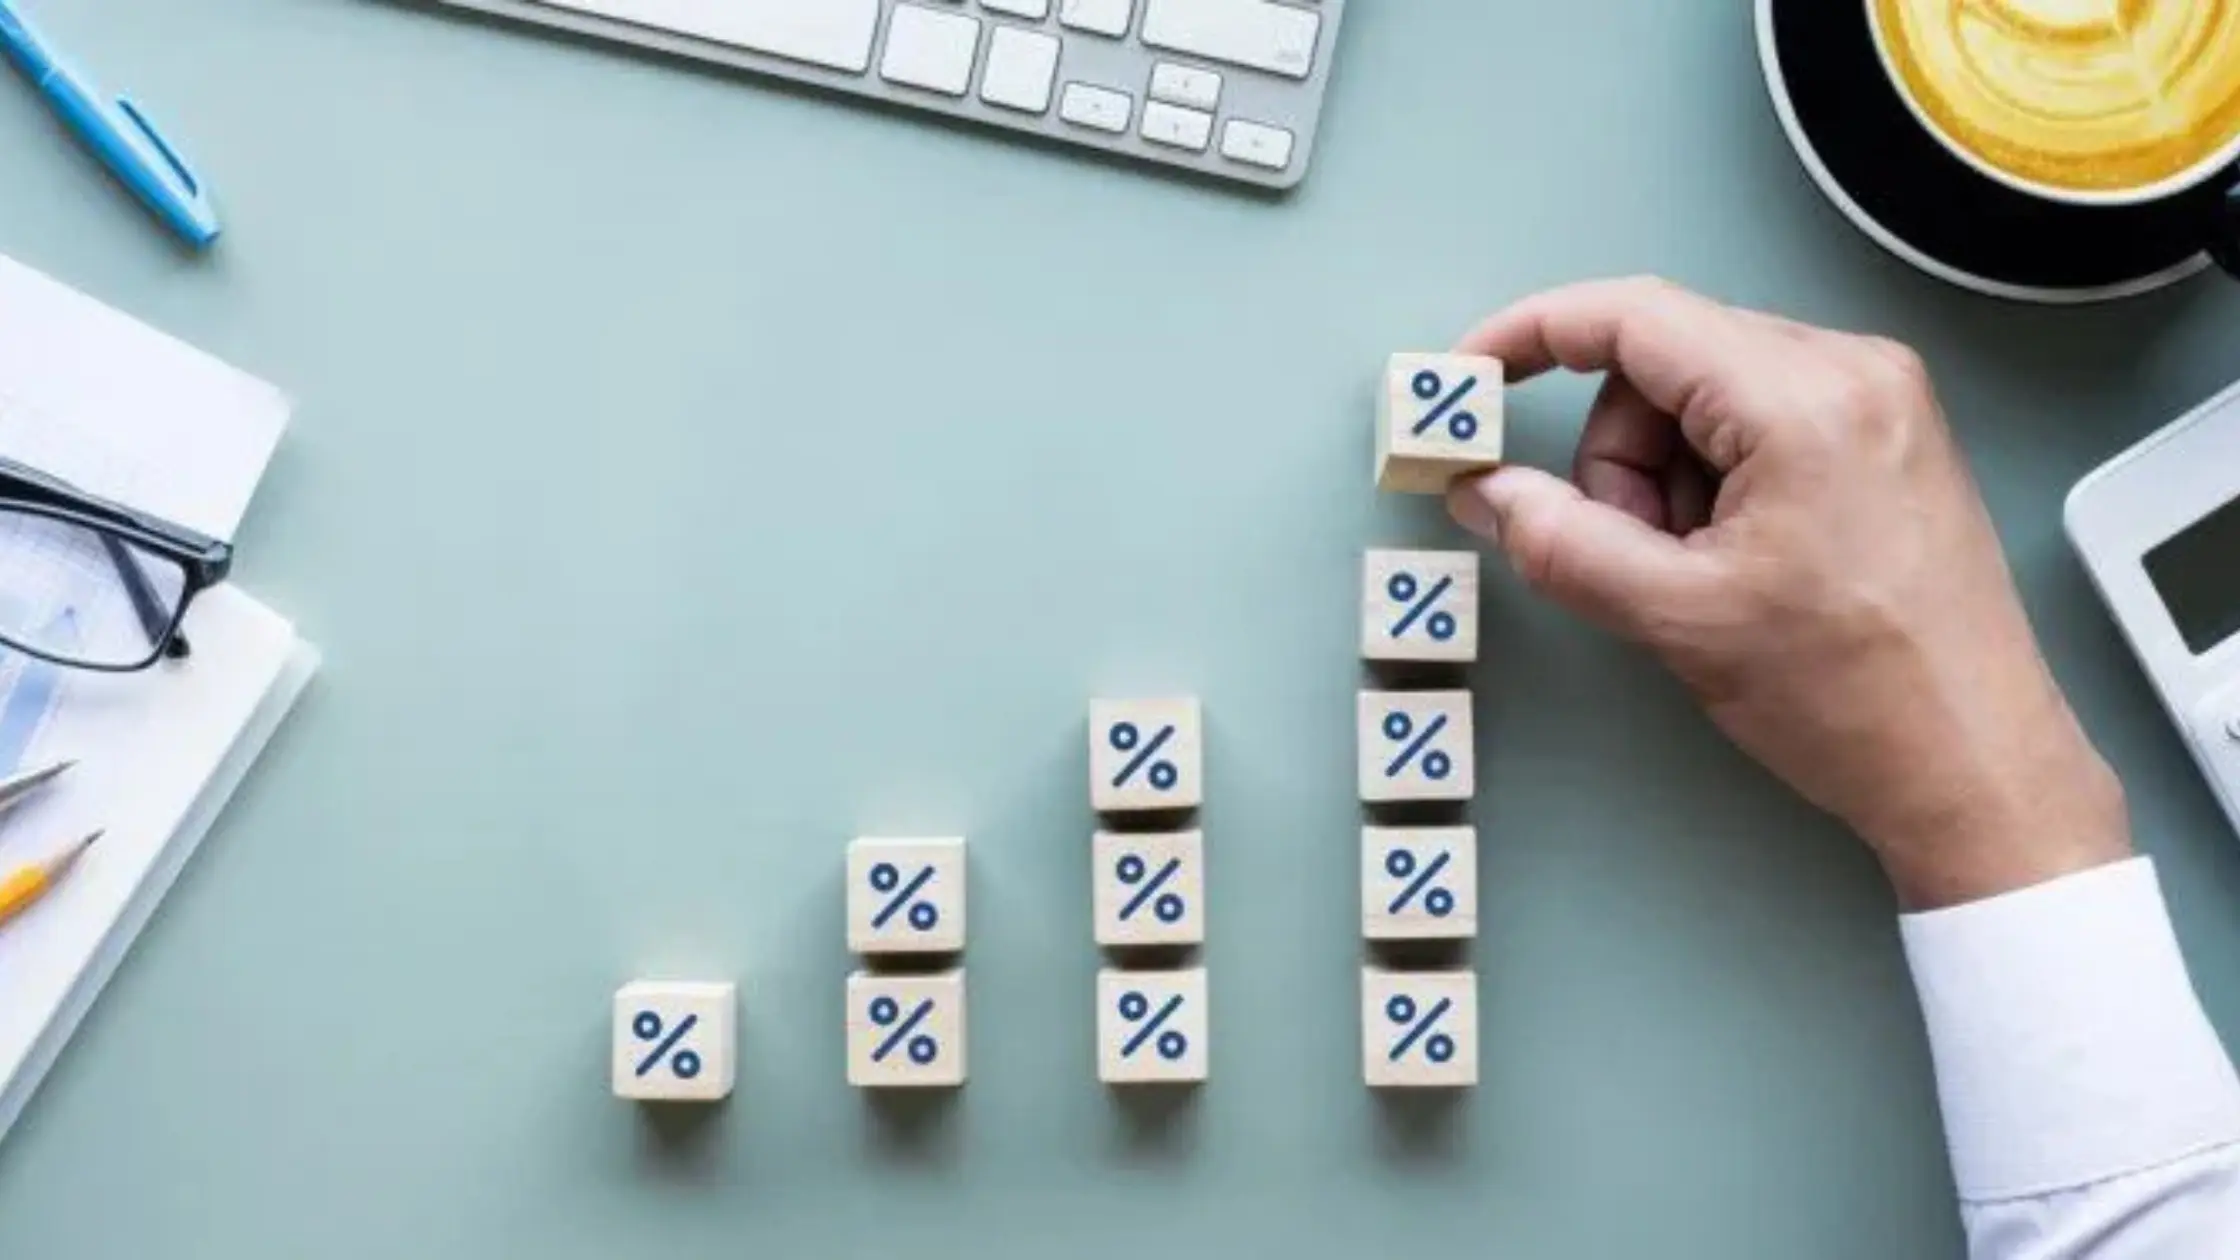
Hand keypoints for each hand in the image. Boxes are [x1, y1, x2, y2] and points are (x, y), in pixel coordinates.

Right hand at [1446, 278, 2129, 909]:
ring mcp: (1876, 399)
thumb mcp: (1677, 620)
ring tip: (1698, 575)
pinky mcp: (1884, 436)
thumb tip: (1484, 489)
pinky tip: (1733, 562)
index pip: (1633, 317)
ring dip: (1664, 480)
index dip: (1530, 337)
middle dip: (1618, 458)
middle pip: (1662, 361)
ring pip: (1701, 396)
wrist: (1977, 767)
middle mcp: (1851, 370)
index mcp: (1803, 398)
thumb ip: (1559, 541)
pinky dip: (1712, 486)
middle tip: (1634, 553)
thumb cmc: (1855, 697)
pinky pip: (1752, 423)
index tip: (1469, 377)